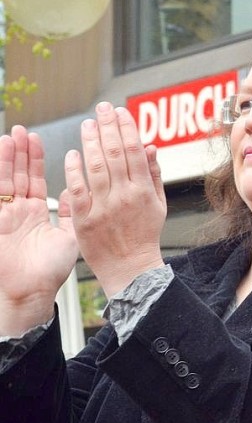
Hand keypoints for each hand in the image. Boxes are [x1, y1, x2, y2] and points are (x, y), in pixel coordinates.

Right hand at [0, 126, 78, 334]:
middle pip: (18, 174)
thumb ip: (69, 213)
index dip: (34, 159)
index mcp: (35, 213)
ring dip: (7, 158)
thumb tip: (74, 192)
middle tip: (22, 130)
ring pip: (4, 180)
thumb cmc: (50, 271)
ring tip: (11, 136)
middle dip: (20, 152)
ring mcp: (4, 215)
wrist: (33, 292)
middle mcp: (18, 211)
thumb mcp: (66, 236)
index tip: (36, 138)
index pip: (34, 178)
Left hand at [65, 103, 166, 296]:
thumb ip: (153, 173)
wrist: (129, 266)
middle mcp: (124, 196)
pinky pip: (78, 189)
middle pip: (116, 154)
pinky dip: (74, 169)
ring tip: (88, 124)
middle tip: (103, 109)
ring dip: (91, 142)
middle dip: (109, 127)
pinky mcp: (85, 218)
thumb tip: (149, 146)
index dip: (128, 128)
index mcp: (143, 191)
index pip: (135, 151)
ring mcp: (104, 207)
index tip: (122, 112)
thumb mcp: (158, 203)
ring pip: (96, 167)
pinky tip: (72, 153)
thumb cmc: (144, 235)